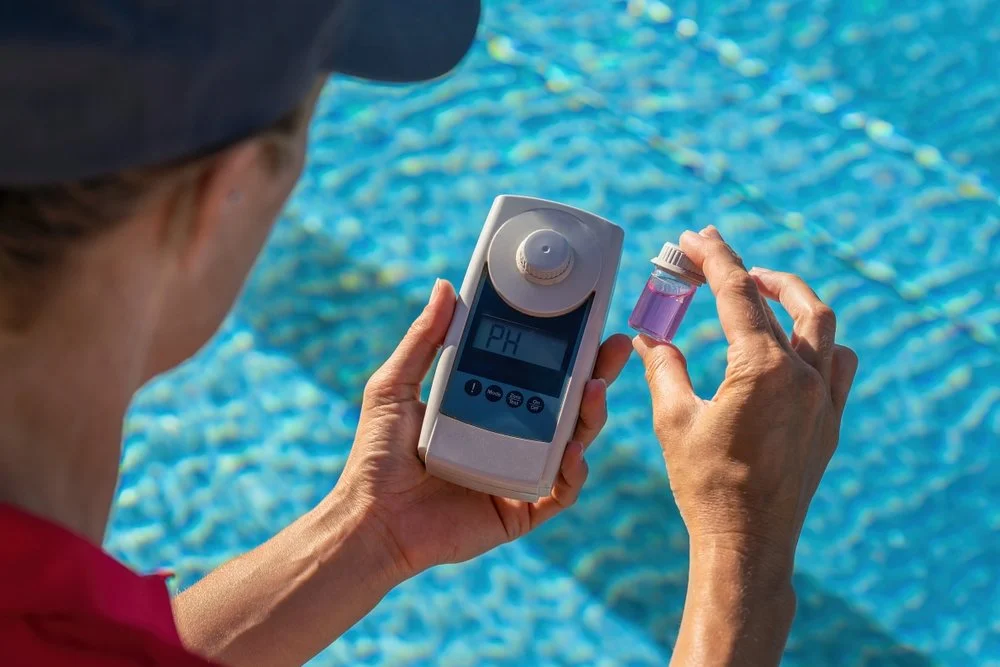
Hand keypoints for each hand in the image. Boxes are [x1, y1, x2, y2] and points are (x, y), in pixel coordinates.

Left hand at [335, 278, 631, 580]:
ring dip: (591, 416)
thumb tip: (445, 288)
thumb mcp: (396, 386)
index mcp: (485, 403)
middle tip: (613, 346)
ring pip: (572, 441)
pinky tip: (571, 450)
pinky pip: (560, 490)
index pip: (533, 370)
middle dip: (596, 373)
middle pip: (565, 402)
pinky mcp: (521, 509)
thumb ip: (423, 339)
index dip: (561, 347)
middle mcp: (507, 435)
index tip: (582, 319)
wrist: (372, 519)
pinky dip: (572, 471)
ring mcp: (517, 472)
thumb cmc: (377, 456)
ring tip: (596, 389)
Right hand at [634, 226, 858, 572]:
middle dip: (760, 274)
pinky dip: (819, 344)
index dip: (714, 258)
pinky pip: (839, 366)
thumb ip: (663, 367)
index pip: (737, 293)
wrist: (747, 543)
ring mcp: (825, 401)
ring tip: (764, 299)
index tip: (695, 236)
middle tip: (725, 266)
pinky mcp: (831, 424)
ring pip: (827, 329)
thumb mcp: (674, 419)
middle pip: (794, 300)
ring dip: (797, 304)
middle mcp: (804, 377)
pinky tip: (792, 351)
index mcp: (761, 368)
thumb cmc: (706, 484)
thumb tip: (648, 337)